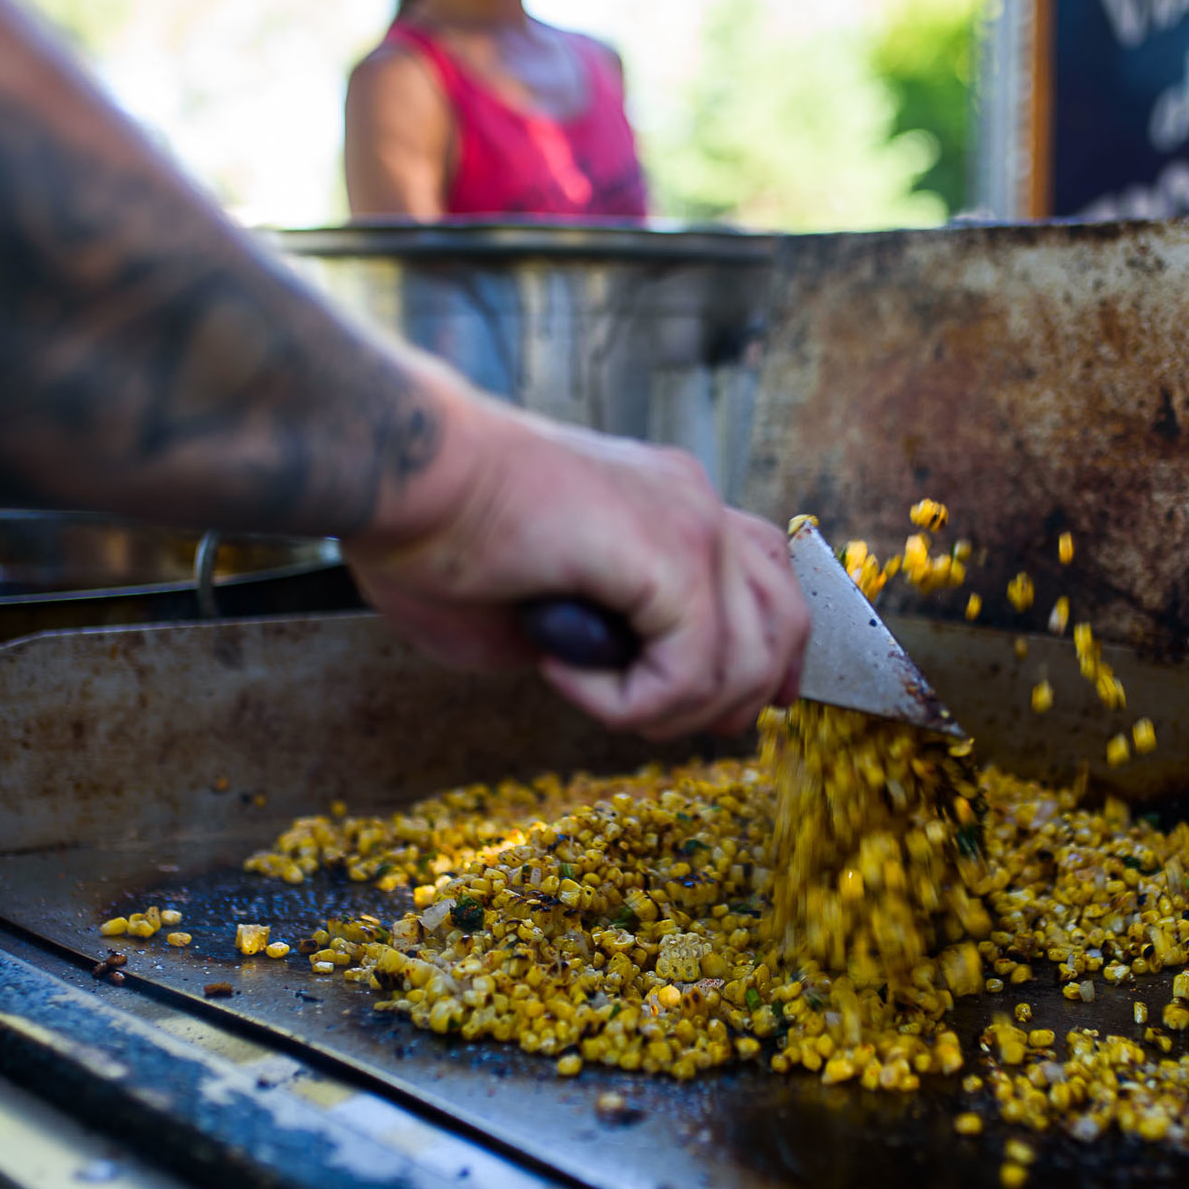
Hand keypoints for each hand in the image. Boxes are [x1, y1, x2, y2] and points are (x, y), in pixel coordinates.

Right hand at [345, 402, 808, 740]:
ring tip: (586, 687)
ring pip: (749, 664)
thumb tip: (619, 677)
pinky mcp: (673, 553)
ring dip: (666, 710)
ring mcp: (692, 523)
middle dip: (731, 700)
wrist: (404, 473)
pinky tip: (561, 668)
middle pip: (784, 624)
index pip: (767, 580)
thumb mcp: (540, 601)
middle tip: (642, 714)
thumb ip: (600, 638)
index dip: (762, 658)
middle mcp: (695, 503)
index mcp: (670, 504)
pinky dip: (624, 701)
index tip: (721, 710)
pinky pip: (690, 673)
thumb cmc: (434, 533)